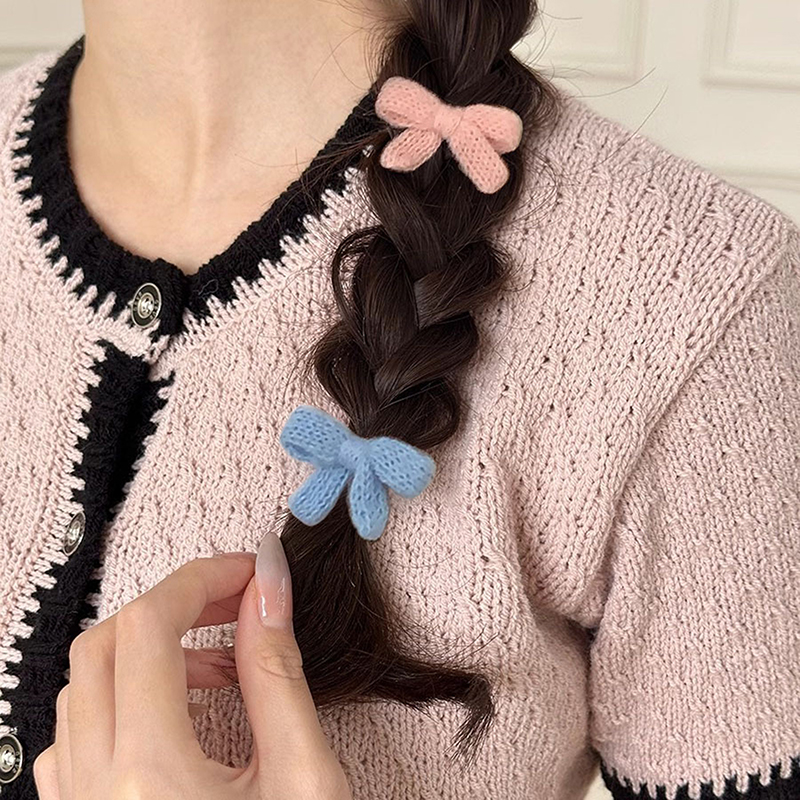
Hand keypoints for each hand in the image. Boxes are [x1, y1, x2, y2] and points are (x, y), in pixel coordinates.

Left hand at [33, 532, 352, 799]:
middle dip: (173, 605)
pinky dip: (124, 699)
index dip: (201, 580)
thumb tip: (269, 587)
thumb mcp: (302, 778)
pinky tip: (179, 714)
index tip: (251, 571)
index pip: (147, 628)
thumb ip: (277, 671)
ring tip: (221, 664)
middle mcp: (93, 792)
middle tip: (236, 601)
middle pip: (103, 645)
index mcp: (150, 775)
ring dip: (149, 652)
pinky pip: (76, 737)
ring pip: (83, 688)